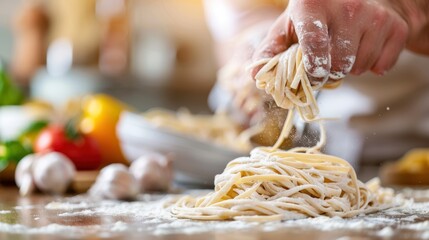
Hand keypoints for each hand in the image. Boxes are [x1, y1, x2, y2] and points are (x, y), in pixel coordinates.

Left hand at [250, 0, 427, 81]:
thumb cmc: (316, 17)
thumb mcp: (289, 27)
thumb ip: (270, 51)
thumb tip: (256, 75)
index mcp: (313, 4)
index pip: (314, 45)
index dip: (311, 70)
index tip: (310, 75)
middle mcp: (347, 6)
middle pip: (337, 64)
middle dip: (328, 71)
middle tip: (325, 62)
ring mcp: (375, 15)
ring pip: (359, 67)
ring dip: (348, 69)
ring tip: (343, 51)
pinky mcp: (396, 26)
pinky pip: (381, 66)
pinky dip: (371, 66)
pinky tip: (363, 49)